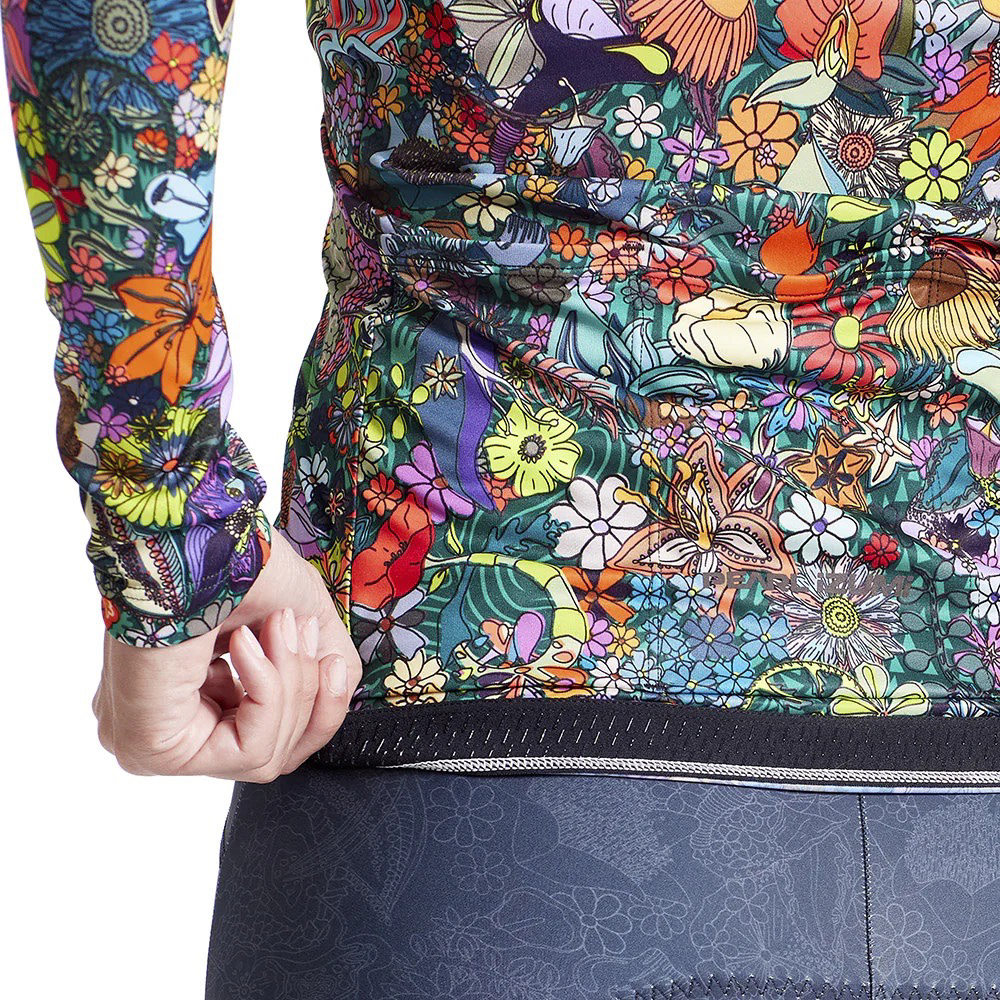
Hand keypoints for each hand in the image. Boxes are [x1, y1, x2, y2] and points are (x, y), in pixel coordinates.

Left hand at [91, 529, 362, 780]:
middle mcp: (165, 728)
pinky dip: (268, 691)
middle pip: (275, 754)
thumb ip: (324, 665)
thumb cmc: (235, 560)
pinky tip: (246, 644)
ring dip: (292, 684)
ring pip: (266, 757)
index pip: (270, 742)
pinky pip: (247, 751)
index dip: (318, 709)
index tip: (332, 663)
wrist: (194, 531)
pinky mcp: (152, 749)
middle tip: (296, 631)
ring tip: (276, 628)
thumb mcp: (302, 619)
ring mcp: (153, 746)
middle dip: (305, 690)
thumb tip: (339, 690)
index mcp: (188, 699)